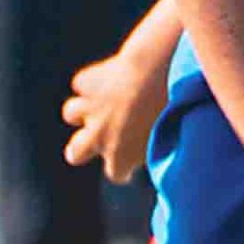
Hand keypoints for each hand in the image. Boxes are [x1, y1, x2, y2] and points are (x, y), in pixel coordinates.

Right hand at [63, 47, 165, 183]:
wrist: (158, 71)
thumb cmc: (172, 105)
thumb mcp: (172, 135)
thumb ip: (160, 147)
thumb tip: (167, 148)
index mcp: (121, 156)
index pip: (115, 173)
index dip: (124, 167)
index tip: (133, 160)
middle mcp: (99, 136)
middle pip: (74, 153)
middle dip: (82, 149)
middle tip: (97, 140)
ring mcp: (90, 109)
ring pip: (71, 114)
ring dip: (83, 110)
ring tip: (100, 104)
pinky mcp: (88, 81)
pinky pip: (81, 84)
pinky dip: (92, 82)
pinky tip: (105, 78)